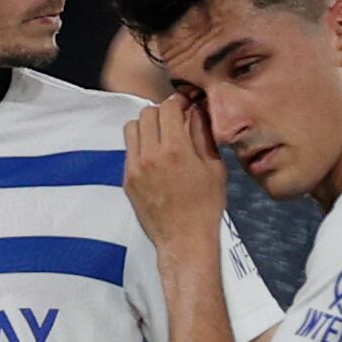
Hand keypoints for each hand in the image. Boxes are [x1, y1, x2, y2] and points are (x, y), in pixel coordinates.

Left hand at [123, 88, 226, 255]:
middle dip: (162, 112)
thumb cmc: (205, 206)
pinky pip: (128, 149)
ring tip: (162, 137)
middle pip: (147, 113)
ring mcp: (135, 168)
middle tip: (174, 120)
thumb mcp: (214, 166)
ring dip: (147, 126)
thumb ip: (202, 134)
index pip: (168, 107)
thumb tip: (196, 111)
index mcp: (176, 150)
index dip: (178, 102)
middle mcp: (151, 156)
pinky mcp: (127, 179)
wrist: (184, 239)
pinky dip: (140, 145)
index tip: (185, 105)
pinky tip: (155, 156)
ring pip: (132, 128)